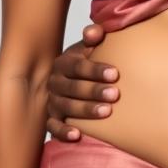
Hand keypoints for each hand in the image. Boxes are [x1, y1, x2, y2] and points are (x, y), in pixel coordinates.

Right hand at [45, 24, 117, 140]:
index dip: (95, 70)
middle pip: (73, 88)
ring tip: (106, 112)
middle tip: (114, 94)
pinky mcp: (52, 118)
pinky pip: (53, 127)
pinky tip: (77, 135)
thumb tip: (94, 31)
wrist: (70, 79)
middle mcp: (55, 82)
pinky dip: (63, 131)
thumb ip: (94, 37)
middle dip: (94, 91)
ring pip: (66, 107)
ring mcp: (52, 101)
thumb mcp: (89, 47)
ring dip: (85, 110)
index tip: (115, 74)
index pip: (78, 67)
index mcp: (63, 63)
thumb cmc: (86, 61)